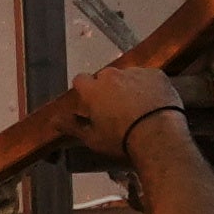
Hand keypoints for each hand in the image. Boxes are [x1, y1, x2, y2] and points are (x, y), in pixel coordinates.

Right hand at [75, 58, 196, 165]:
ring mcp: (136, 73)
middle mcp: (112, 76)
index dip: (85, 90)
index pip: (80, 80)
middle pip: (105, 76)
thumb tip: (53, 121)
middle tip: (116, 108)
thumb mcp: (93, 139)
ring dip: (129, 86)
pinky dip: (149, 86)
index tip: (91, 103)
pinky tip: (155, 102)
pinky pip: (149, 77)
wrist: (159, 137)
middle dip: (108, 88)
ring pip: (128, 75)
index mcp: (93, 90)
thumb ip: (72, 127)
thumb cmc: (122, 141)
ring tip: (139, 106)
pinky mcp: (157, 74)